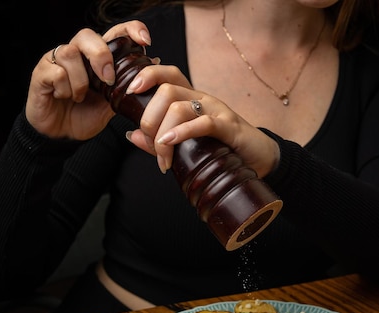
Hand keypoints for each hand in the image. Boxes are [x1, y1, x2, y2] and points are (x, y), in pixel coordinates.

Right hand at [25, 21, 151, 139]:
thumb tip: (154, 65)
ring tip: (80, 97)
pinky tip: (64, 98)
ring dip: (80, 81)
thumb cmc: (84, 117)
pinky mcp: (42, 73)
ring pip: (69, 53)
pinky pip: (56, 72)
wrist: (61, 137)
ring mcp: (57, 61)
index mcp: (95, 58)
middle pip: (87, 35)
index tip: (145, 41)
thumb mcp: (111, 105)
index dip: (129, 30)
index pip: (113, 33)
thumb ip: (126, 87)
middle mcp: (76, 53)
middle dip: (100, 56)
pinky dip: (65, 89)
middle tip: (108, 80)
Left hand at [125, 65, 279, 178]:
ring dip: (162, 134)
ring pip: (178, 107)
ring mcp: (216, 111)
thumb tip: (131, 134)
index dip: (147, 77)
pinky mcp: (229, 127)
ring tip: (163, 158)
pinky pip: (202, 122)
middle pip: (166, 91)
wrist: (260, 158)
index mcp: (192, 100)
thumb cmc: (223, 150)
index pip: (167, 75)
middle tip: (151, 143)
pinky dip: (182, 132)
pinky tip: (170, 142)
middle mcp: (203, 99)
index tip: (130, 92)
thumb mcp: (186, 145)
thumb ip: (158, 140)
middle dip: (149, 118)